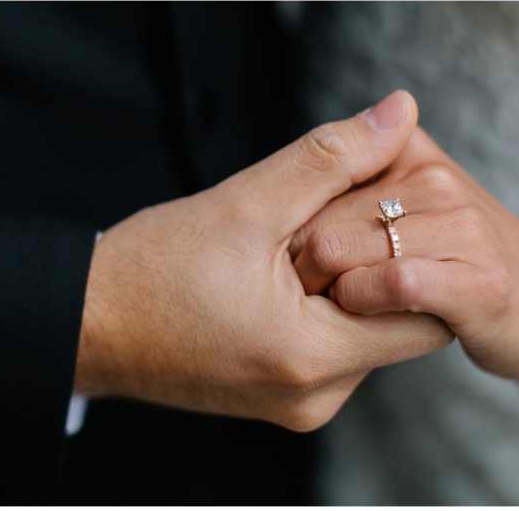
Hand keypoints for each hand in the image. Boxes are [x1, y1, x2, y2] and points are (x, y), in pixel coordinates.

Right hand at [74, 91, 452, 430]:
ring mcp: (302, 407)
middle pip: (401, 326)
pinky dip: (331, 311)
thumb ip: (332, 157)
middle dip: (383, 268)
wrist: (91, 325)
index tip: (386, 216)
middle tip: (335, 225)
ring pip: (370, 337)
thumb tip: (400, 113)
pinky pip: (339, 352)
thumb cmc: (152, 270)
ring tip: (301, 253)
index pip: (428, 315)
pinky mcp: (287, 402)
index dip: (417, 255)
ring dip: (354, 288)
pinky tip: (291, 280)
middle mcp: (316, 399)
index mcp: (312, 357)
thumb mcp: (246, 203)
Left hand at [292, 127, 518, 383]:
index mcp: (409, 153)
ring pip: (341, 252)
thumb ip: (353, 185)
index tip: (303, 266)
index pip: (312, 183)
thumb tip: (292, 194)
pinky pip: (392, 284)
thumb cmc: (463, 258)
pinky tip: (377, 321)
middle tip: (322, 297)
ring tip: (348, 311)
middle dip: (304, 270)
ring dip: (329, 294)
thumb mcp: (410, 206)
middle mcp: (435, 180)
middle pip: (317, 222)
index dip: (293, 234)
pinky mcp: (478, 281)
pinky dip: (364, 307)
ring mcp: (460, 228)